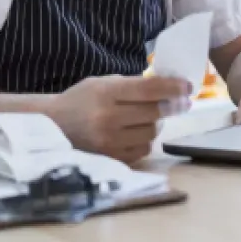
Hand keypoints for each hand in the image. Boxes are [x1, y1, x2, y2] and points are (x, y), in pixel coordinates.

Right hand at [46, 74, 192, 163]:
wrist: (52, 126)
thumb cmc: (79, 100)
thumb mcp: (100, 83)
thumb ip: (131, 85)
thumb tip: (166, 88)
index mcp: (105, 93)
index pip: (148, 90)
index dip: (173, 88)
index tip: (188, 87)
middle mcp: (108, 118)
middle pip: (154, 113)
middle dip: (172, 106)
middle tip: (180, 102)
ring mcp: (109, 141)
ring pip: (152, 133)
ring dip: (158, 124)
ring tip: (152, 117)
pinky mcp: (111, 158)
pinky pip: (143, 150)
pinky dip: (146, 140)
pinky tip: (138, 132)